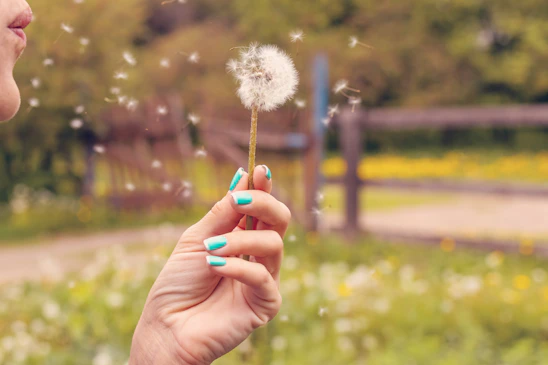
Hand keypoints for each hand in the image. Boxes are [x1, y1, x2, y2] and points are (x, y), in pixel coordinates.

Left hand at [129, 166, 289, 364]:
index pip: (261, 208)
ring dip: (240, 241)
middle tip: (239, 201)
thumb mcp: (197, 240)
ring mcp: (264, 279)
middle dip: (263, 204)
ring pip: (273, 244)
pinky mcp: (266, 303)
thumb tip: (242, 176)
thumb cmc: (178, 284)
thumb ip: (223, 213)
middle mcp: (257, 255)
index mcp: (241, 237)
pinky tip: (214, 266)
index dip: (263, 188)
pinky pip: (263, 277)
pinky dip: (237, 267)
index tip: (259, 170)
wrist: (166, 327)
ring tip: (211, 249)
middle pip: (280, 221)